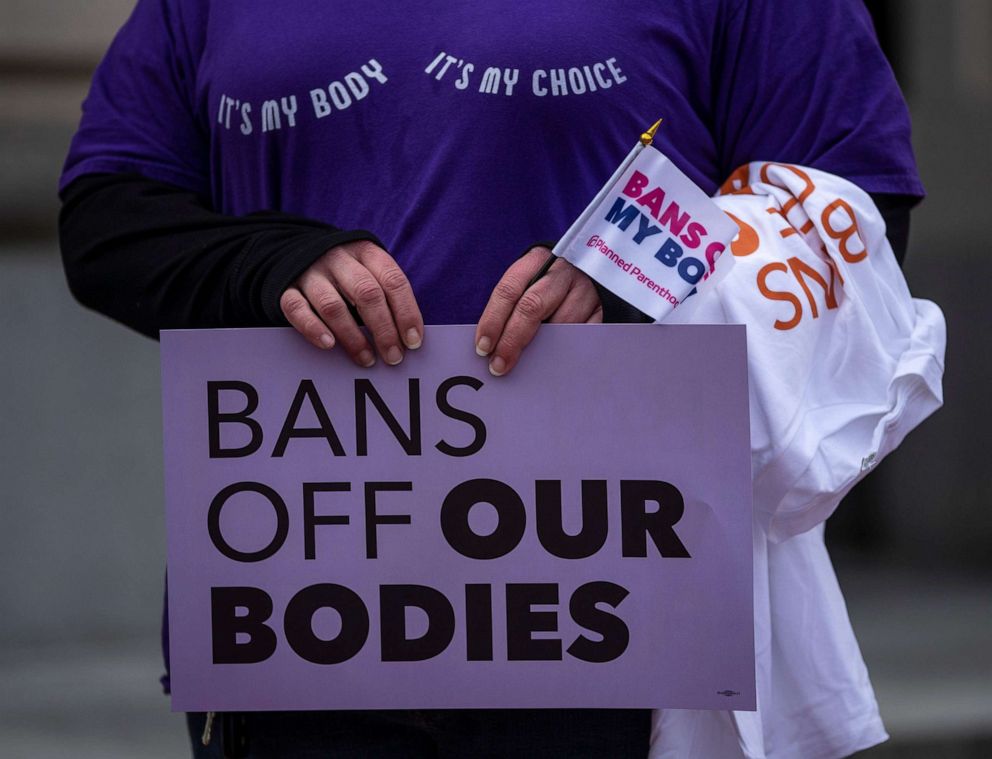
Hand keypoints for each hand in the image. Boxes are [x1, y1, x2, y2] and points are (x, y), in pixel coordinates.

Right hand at [280, 240, 423, 366]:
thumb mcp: (370, 272)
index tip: (413, 342)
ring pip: (333, 305)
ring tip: (366, 359)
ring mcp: (310, 272)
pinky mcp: (286, 288)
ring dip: (352, 337)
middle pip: (366, 293)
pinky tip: (329, 345)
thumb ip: (387, 298)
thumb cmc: (346, 273)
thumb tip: (409, 338)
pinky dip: (313, 329)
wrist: (295, 251)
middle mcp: (338, 259)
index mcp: (366, 253)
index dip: (406, 312)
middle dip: (384, 329)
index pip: (393, 281)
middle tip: (393, 357)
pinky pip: (296, 309)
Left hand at [475, 247, 602, 375]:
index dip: (493, 320)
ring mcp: (586, 288)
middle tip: (499, 365)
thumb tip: (492, 345)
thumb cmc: (549, 283)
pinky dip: (567, 350)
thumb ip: (513, 307)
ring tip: (527, 367)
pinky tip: (554, 361)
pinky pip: (582, 334)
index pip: (508, 290)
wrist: (591, 271)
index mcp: (536, 260)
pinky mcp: (604, 306)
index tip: (483, 348)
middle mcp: (562, 271)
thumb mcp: (531, 283)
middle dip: (512, 340)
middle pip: (531, 306)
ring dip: (541, 349)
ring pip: (559, 324)